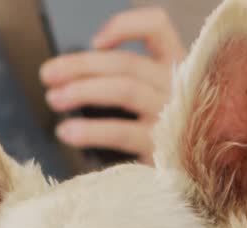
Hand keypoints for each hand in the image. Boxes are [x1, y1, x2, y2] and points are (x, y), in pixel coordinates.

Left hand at [39, 7, 185, 163]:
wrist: (197, 181)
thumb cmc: (171, 138)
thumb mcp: (158, 100)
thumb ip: (130, 80)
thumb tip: (75, 75)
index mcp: (179, 66)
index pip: (157, 27)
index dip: (124, 26)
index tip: (95, 41)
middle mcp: (181, 85)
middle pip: (126, 62)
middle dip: (80, 65)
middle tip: (48, 74)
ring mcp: (176, 115)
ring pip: (124, 88)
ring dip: (82, 91)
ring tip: (54, 99)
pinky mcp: (166, 147)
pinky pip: (122, 132)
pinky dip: (90, 130)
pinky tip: (67, 132)